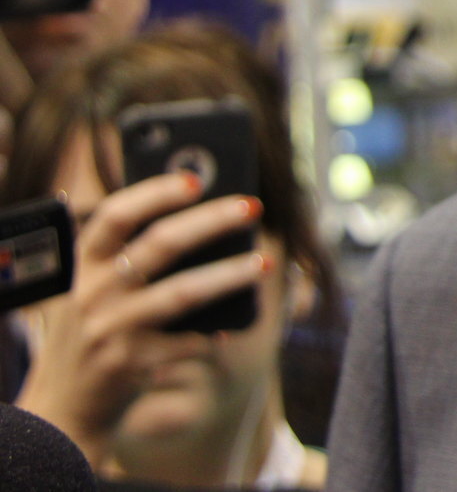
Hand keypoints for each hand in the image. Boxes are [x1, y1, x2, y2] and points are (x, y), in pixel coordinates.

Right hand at [14, 173, 268, 466]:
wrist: (65, 403)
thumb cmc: (96, 328)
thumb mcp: (94, 287)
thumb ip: (129, 254)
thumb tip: (206, 213)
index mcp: (83, 263)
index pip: (115, 215)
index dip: (155, 193)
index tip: (197, 180)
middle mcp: (92, 292)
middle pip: (160, 245)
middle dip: (211, 222)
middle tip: (252, 207)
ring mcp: (110, 328)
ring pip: (181, 292)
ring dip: (229, 275)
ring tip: (263, 262)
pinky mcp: (128, 363)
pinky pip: (185, 341)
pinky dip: (211, 333)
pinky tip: (232, 327)